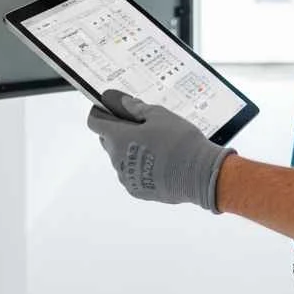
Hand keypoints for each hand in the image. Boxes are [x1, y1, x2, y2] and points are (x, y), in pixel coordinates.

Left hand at [87, 90, 234, 211]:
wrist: (199, 174)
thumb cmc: (179, 141)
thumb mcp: (160, 116)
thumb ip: (137, 108)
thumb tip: (121, 102)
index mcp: (119, 137)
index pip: (95, 122)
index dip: (100, 113)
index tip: (109, 108)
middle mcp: (117, 159)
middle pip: (108, 140)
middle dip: (118, 131)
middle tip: (141, 125)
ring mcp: (126, 177)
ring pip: (120, 158)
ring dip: (130, 149)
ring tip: (156, 145)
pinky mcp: (137, 191)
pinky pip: (132, 174)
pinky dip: (139, 167)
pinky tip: (159, 162)